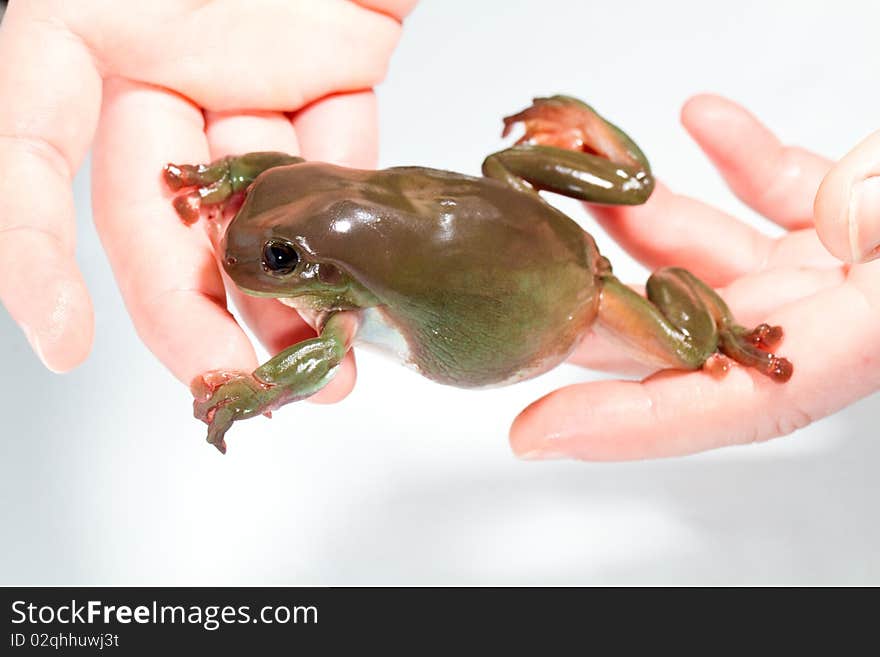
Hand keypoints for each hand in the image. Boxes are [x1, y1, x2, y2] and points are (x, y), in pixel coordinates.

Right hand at [0, 0, 413, 401]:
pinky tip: (366, 276)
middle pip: (163, 214)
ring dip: (288, 292)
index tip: (63, 341)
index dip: (31, 246)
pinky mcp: (334, 68)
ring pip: (257, 206)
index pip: (32, 142)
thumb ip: (82, 38)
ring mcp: (257, 74)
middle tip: (239, 380)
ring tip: (327, 361)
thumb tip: (19, 114)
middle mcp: (172, 61)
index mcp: (100, 21)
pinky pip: (337, 155)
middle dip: (197, 313)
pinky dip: (346, 220)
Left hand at [510, 94, 879, 459]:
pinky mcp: (843, 222)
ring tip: (590, 179)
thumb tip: (838, 214)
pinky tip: (700, 124)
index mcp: (862, 341)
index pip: (731, 404)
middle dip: (600, 305)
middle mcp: (834, 319)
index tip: (537, 431)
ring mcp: (833, 272)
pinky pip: (774, 200)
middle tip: (524, 280)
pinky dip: (737, 164)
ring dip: (647, 220)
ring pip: (715, 260)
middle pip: (690, 332)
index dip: (627, 425)